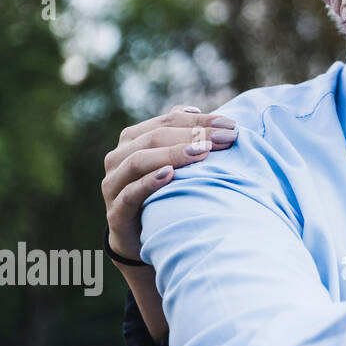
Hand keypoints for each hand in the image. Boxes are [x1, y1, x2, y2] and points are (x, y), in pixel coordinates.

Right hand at [102, 105, 236, 259]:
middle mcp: (118, 157)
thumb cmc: (163, 191)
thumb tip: (195, 109)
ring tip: (202, 152)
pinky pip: (129, 193)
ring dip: (173, 154)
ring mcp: (113, 184)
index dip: (199, 121)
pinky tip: (170, 175)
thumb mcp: (172, 161)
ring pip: (138, 161)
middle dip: (194, 135)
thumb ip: (180, 135)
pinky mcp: (115, 212)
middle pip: (155, 137)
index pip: (168, 121)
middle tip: (226, 139)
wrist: (142, 236)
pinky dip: (149, 182)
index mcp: (133, 139)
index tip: (230, 124)